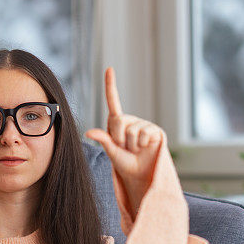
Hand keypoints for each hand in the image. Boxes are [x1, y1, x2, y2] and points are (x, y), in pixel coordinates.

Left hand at [85, 67, 163, 211]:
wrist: (141, 175)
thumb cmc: (125, 164)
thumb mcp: (111, 152)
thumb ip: (103, 139)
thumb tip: (88, 131)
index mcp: (117, 123)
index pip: (113, 101)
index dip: (111, 85)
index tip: (109, 68)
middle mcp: (130, 120)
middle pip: (119, 121)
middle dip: (119, 139)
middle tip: (125, 148)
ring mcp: (143, 124)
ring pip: (131, 130)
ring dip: (131, 145)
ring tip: (136, 150)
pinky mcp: (155, 130)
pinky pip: (144, 134)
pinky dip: (142, 145)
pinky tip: (146, 149)